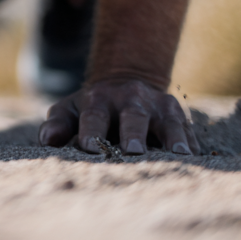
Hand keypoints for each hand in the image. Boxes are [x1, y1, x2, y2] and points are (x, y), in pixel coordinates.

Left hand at [39, 78, 198, 154]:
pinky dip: (190, 142)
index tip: (87, 147)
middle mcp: (129, 99)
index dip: (90, 131)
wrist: (125, 82)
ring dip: (170, 136)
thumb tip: (46, 140)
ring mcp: (156, 105)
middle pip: (132, 116)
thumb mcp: (71, 109)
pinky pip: (186, 129)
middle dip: (132, 133)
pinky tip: (194, 157)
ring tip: (177, 153)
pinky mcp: (176, 113)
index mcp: (98, 99)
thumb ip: (58, 124)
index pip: (93, 116)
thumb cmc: (93, 108)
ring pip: (165, 121)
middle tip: (132, 151)